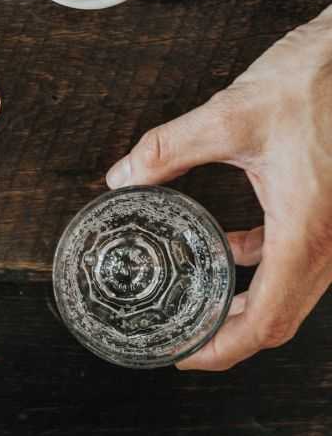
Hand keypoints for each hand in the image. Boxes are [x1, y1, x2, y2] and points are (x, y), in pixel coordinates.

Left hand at [106, 7, 331, 370]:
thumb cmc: (320, 79)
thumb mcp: (230, 115)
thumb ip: (168, 149)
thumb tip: (123, 177)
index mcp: (308, 231)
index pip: (266, 321)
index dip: (222, 348)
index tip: (184, 355)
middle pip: (281, 317)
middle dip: (230, 333)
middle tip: (184, 335)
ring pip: (293, 289)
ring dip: (246, 299)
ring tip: (200, 297)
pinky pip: (299, 254)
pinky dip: (262, 260)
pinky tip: (230, 245)